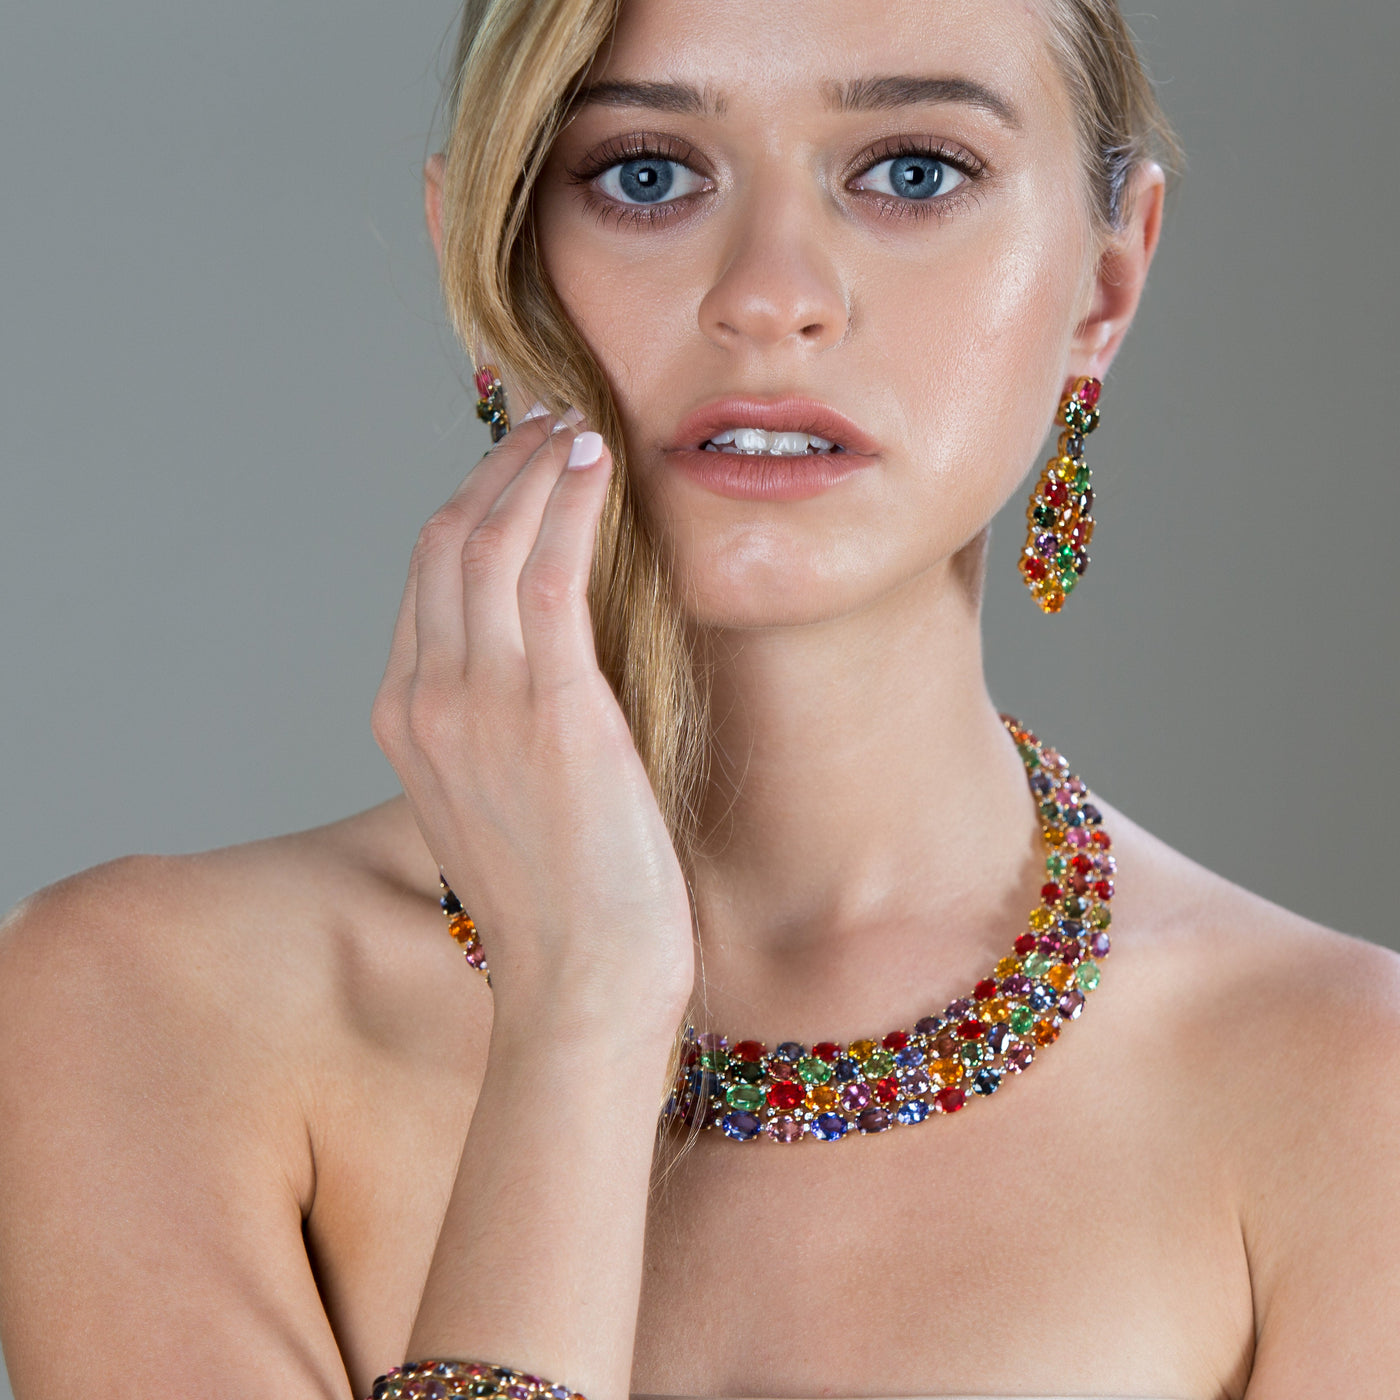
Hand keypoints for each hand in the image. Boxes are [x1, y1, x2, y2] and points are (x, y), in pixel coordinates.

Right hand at [372, 406, 695, 1043]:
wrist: (583, 983)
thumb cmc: (562, 902)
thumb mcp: (499, 800)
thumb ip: (495, 725)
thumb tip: (540, 664)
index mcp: (404, 722)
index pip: (424, 583)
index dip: (467, 510)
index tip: (512, 471)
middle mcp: (425, 701)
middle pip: (444, 545)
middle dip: (493, 472)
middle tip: (544, 426)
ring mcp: (478, 703)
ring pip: (489, 543)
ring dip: (532, 470)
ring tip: (574, 427)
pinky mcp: (548, 708)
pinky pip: (545, 573)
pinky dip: (566, 505)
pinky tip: (595, 465)